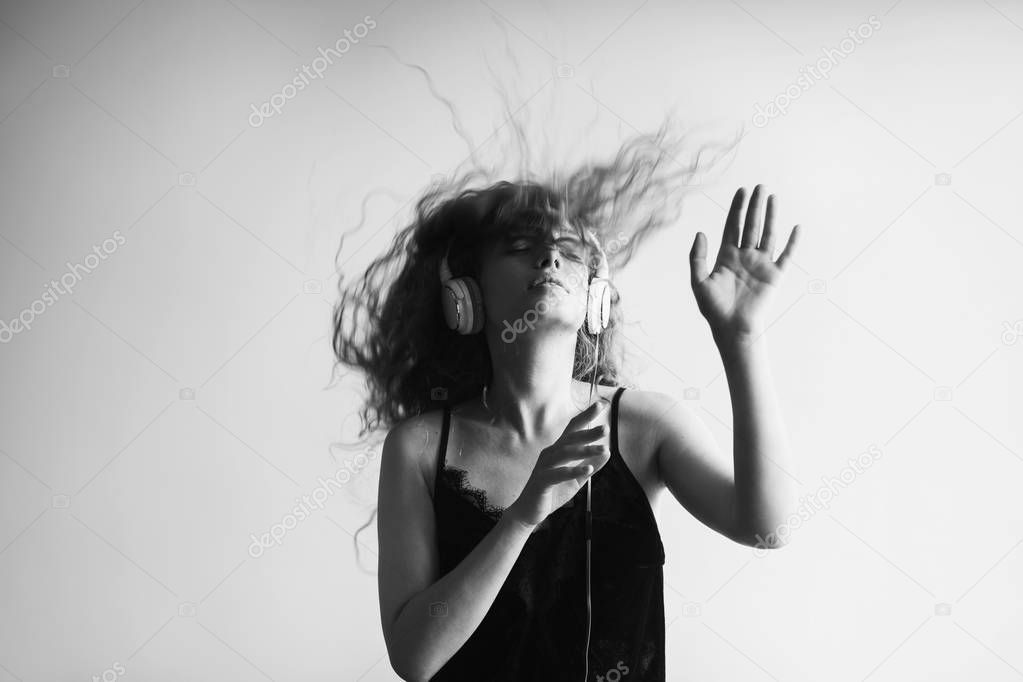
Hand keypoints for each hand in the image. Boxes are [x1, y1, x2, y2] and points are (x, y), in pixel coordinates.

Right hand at [507, 401, 611, 528]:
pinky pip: (558, 473)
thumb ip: (590, 465)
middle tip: (606, 429)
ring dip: (585, 451)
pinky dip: (573, 470)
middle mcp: (550, 453)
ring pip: (565, 453)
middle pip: (570, 438)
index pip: (573, 429)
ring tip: (603, 450)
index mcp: (558, 450)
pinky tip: (587, 470)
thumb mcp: (576, 479)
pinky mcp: (541, 480)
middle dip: (588, 432)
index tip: (602, 404)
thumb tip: (608, 451)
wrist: (530, 512)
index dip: (586, 416)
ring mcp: (544, 466)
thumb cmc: (553, 492)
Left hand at [689, 185, 801, 342]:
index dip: (736, 209)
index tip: (741, 191)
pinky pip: (786, 255)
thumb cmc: (714, 309)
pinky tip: (796, 227)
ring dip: (771, 216)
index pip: (733, 226)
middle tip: (759, 186)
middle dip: (754, 206)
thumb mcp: (698, 282)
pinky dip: (792, 241)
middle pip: (751, 225)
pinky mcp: (774, 275)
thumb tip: (700, 232)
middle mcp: (745, 257)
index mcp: (727, 256)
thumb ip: (697, 257)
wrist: (732, 328)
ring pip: (767, 234)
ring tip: (772, 197)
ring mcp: (761, 265)